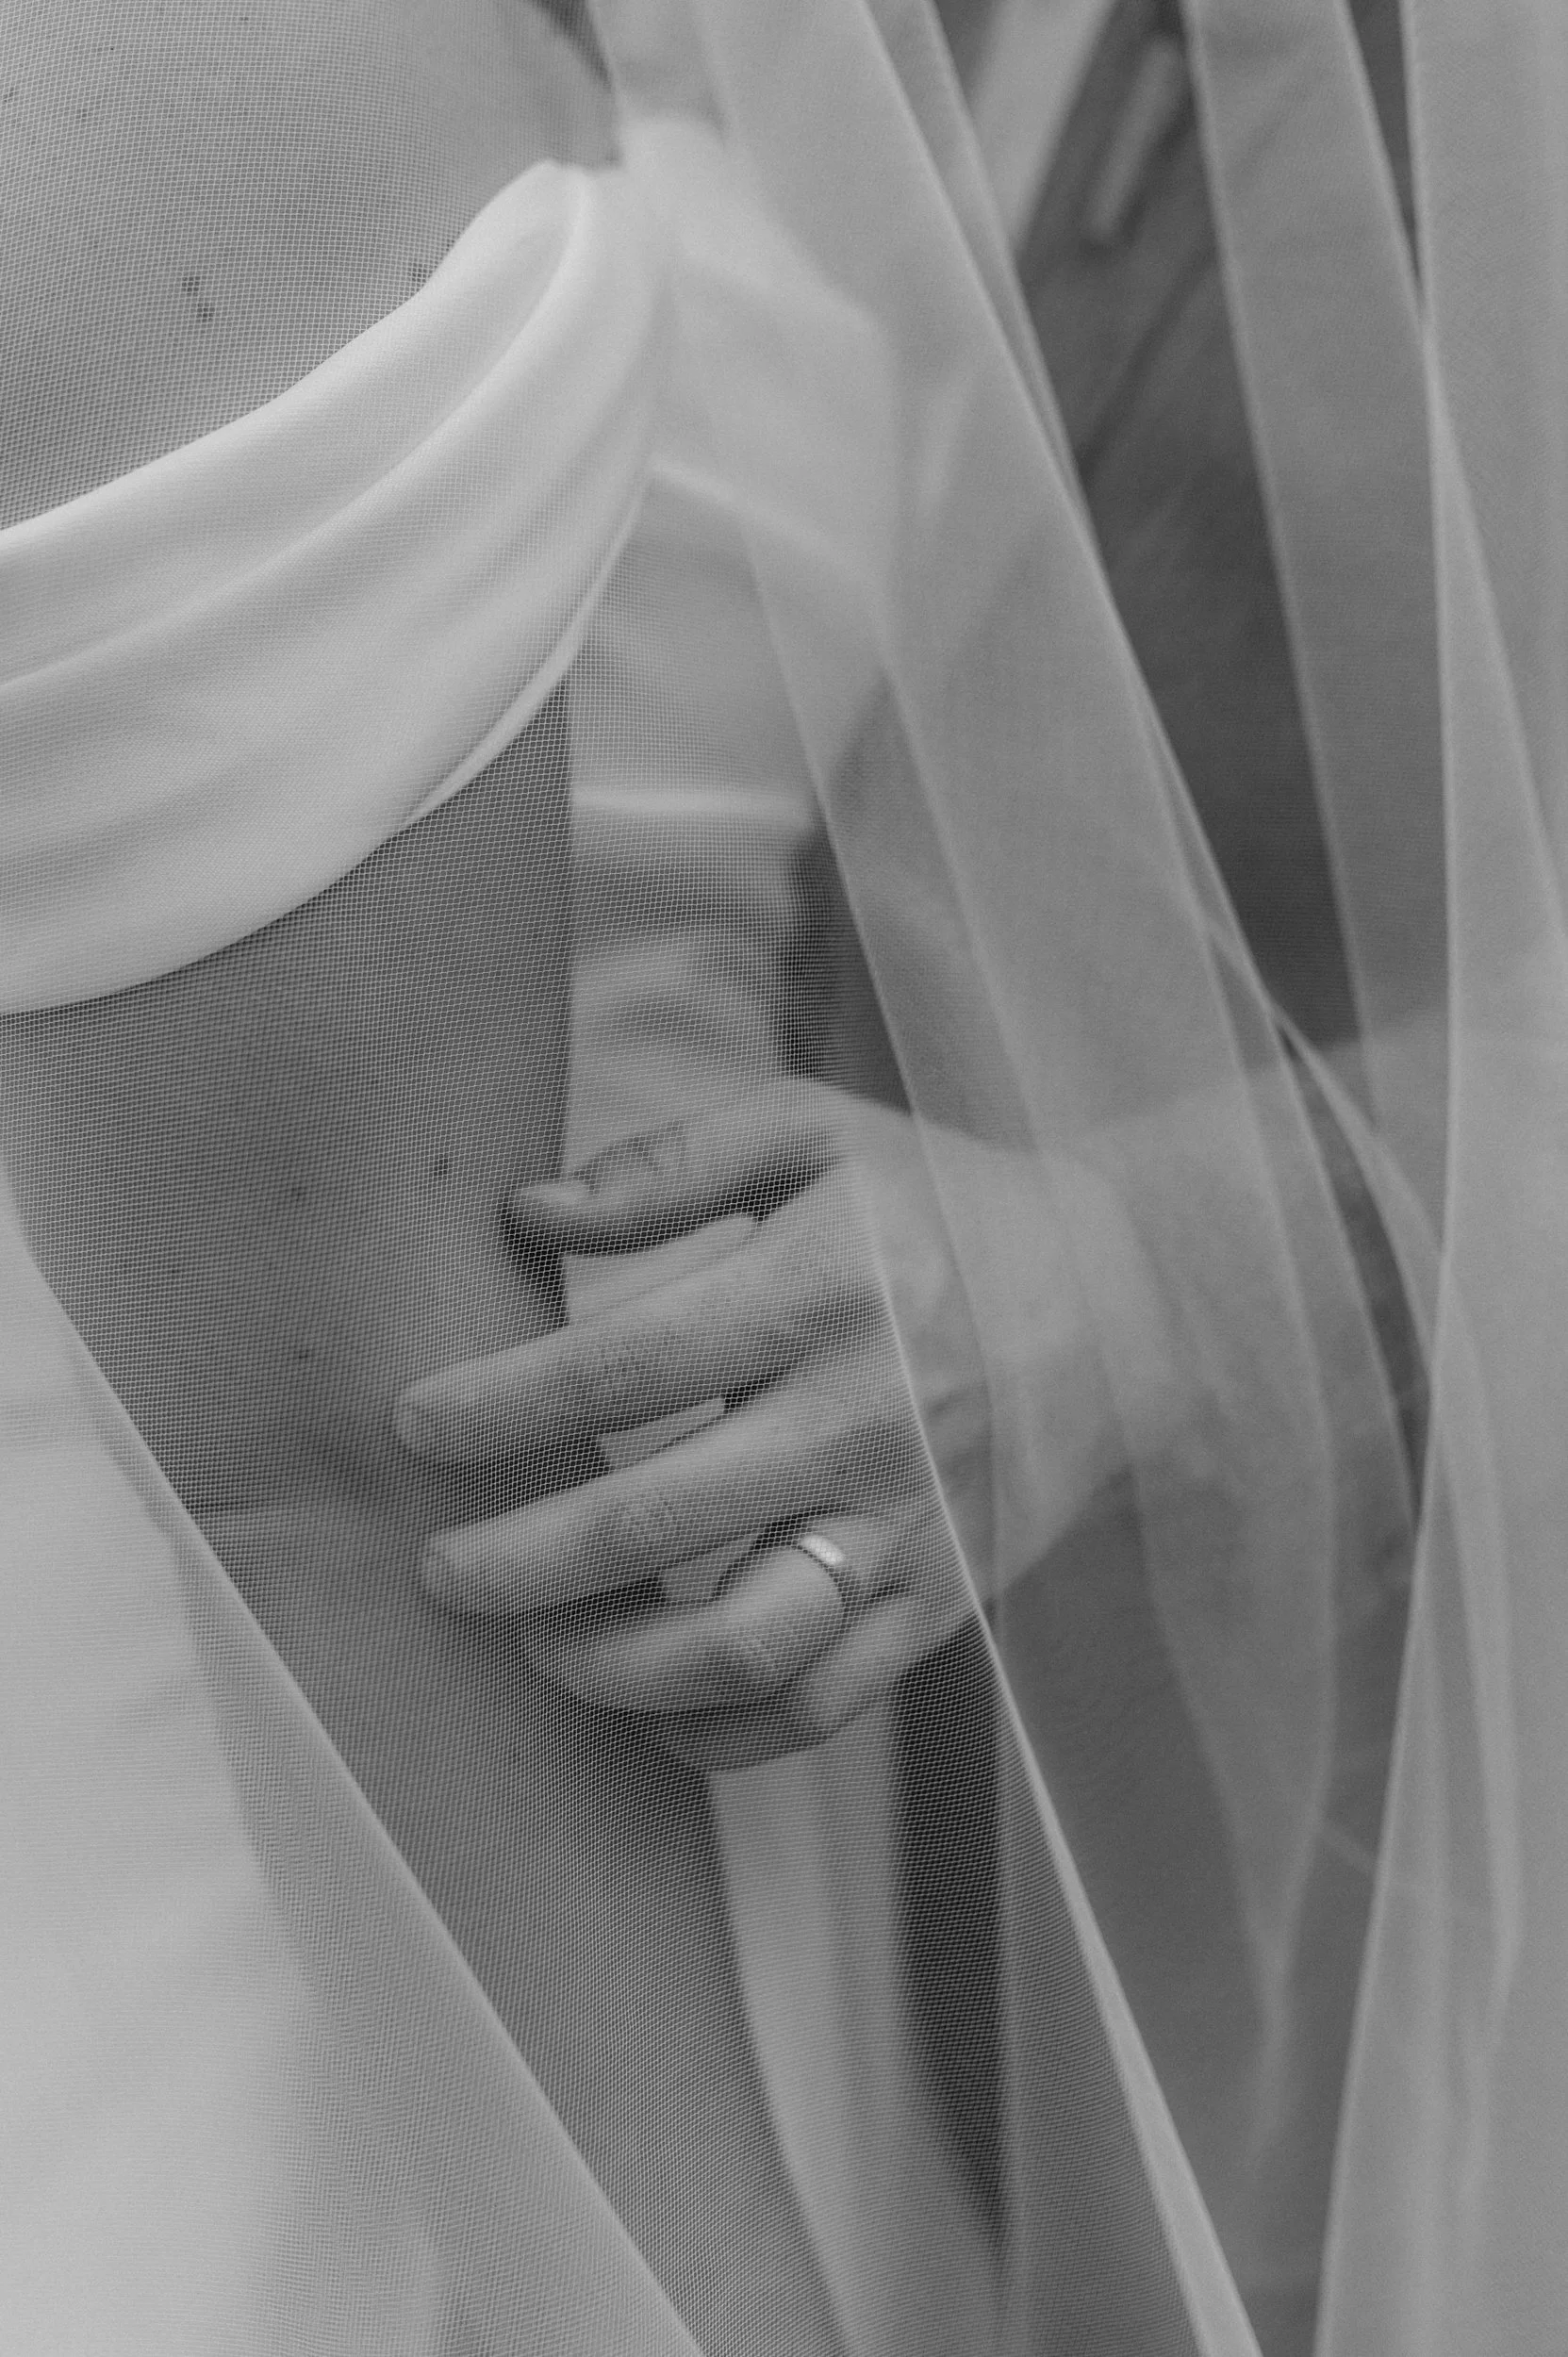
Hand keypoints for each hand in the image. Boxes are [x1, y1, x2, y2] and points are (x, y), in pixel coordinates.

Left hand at [394, 1081, 1163, 1765]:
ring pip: (735, 1646)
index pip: (621, 1364)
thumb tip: (527, 1216)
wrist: (1136, 1306)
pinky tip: (641, 1711)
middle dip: (510, 1562)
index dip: (496, 1406)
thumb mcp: (821, 1133)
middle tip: (435, 1567)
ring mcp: (909, 1526)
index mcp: (824, 1288)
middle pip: (650, 1522)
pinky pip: (822, 1705)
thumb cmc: (947, 1208)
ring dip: (604, 1666)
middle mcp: (864, 1418)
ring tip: (532, 1645)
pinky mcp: (943, 1602)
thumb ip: (674, 1162)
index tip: (413, 1424)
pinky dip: (718, 1735)